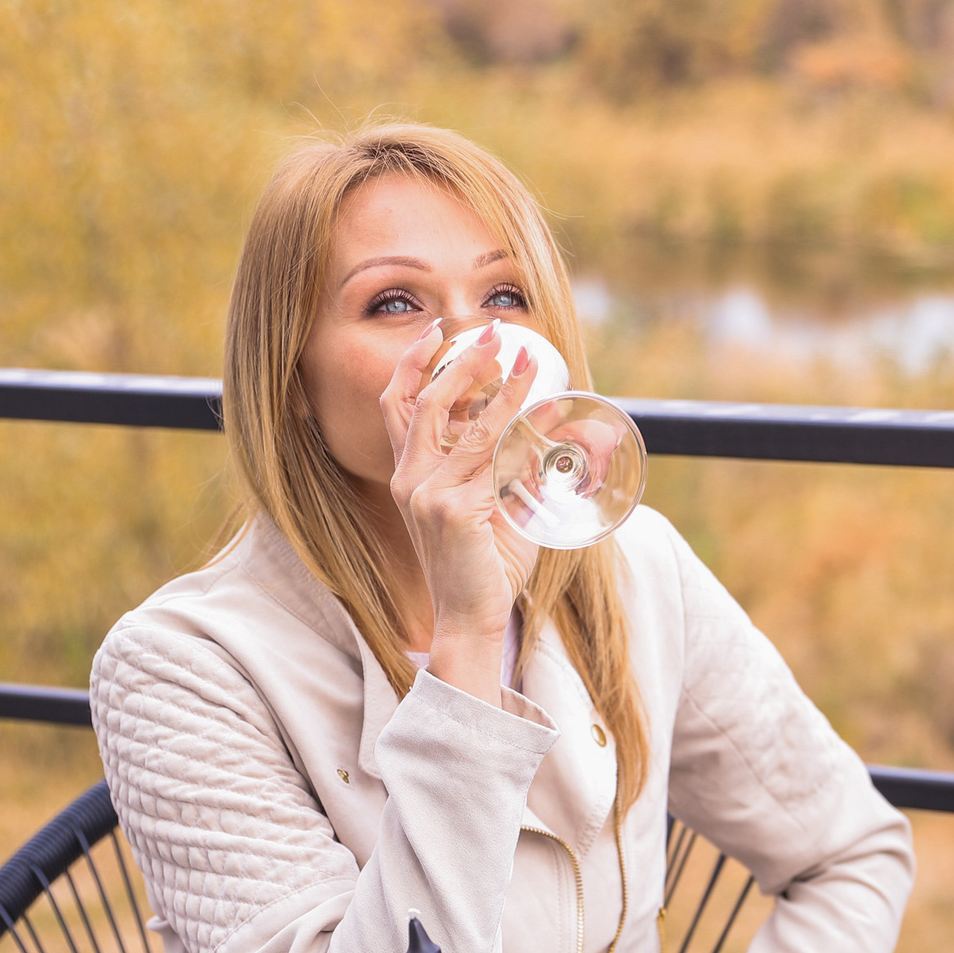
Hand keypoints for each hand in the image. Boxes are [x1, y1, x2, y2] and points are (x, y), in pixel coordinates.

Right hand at [380, 322, 536, 696]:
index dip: (412, 365)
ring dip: (498, 386)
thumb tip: (555, 435)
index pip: (398, 406)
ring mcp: (428, 494)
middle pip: (423, 402)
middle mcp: (410, 480)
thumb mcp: (497, 509)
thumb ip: (514, 472)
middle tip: (492, 332)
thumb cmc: (485, 568)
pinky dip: (522, 426)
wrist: (470, 620)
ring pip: (463, 423)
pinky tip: (547, 408)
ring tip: (526, 359)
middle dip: (457, 360)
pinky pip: (492, 456)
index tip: (436, 332)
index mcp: (410, 476)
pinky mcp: (453, 510)